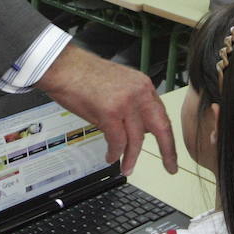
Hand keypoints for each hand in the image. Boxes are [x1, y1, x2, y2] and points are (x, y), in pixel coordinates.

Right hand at [37, 44, 177, 174]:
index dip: (166, 134)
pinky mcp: (110, 112)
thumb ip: (132, 103)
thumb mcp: (118, 83)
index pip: (161, 113)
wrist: (62, 66)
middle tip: (170, 166)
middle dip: (167, 150)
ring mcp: (125, 102)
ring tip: (127, 167)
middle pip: (160, 127)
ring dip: (131, 157)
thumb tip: (138, 126)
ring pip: (137, 138)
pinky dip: (115, 152)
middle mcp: (138, 92)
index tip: (169, 146)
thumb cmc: (82, 74)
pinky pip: (117, 140)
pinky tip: (111, 156)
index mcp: (142, 84)